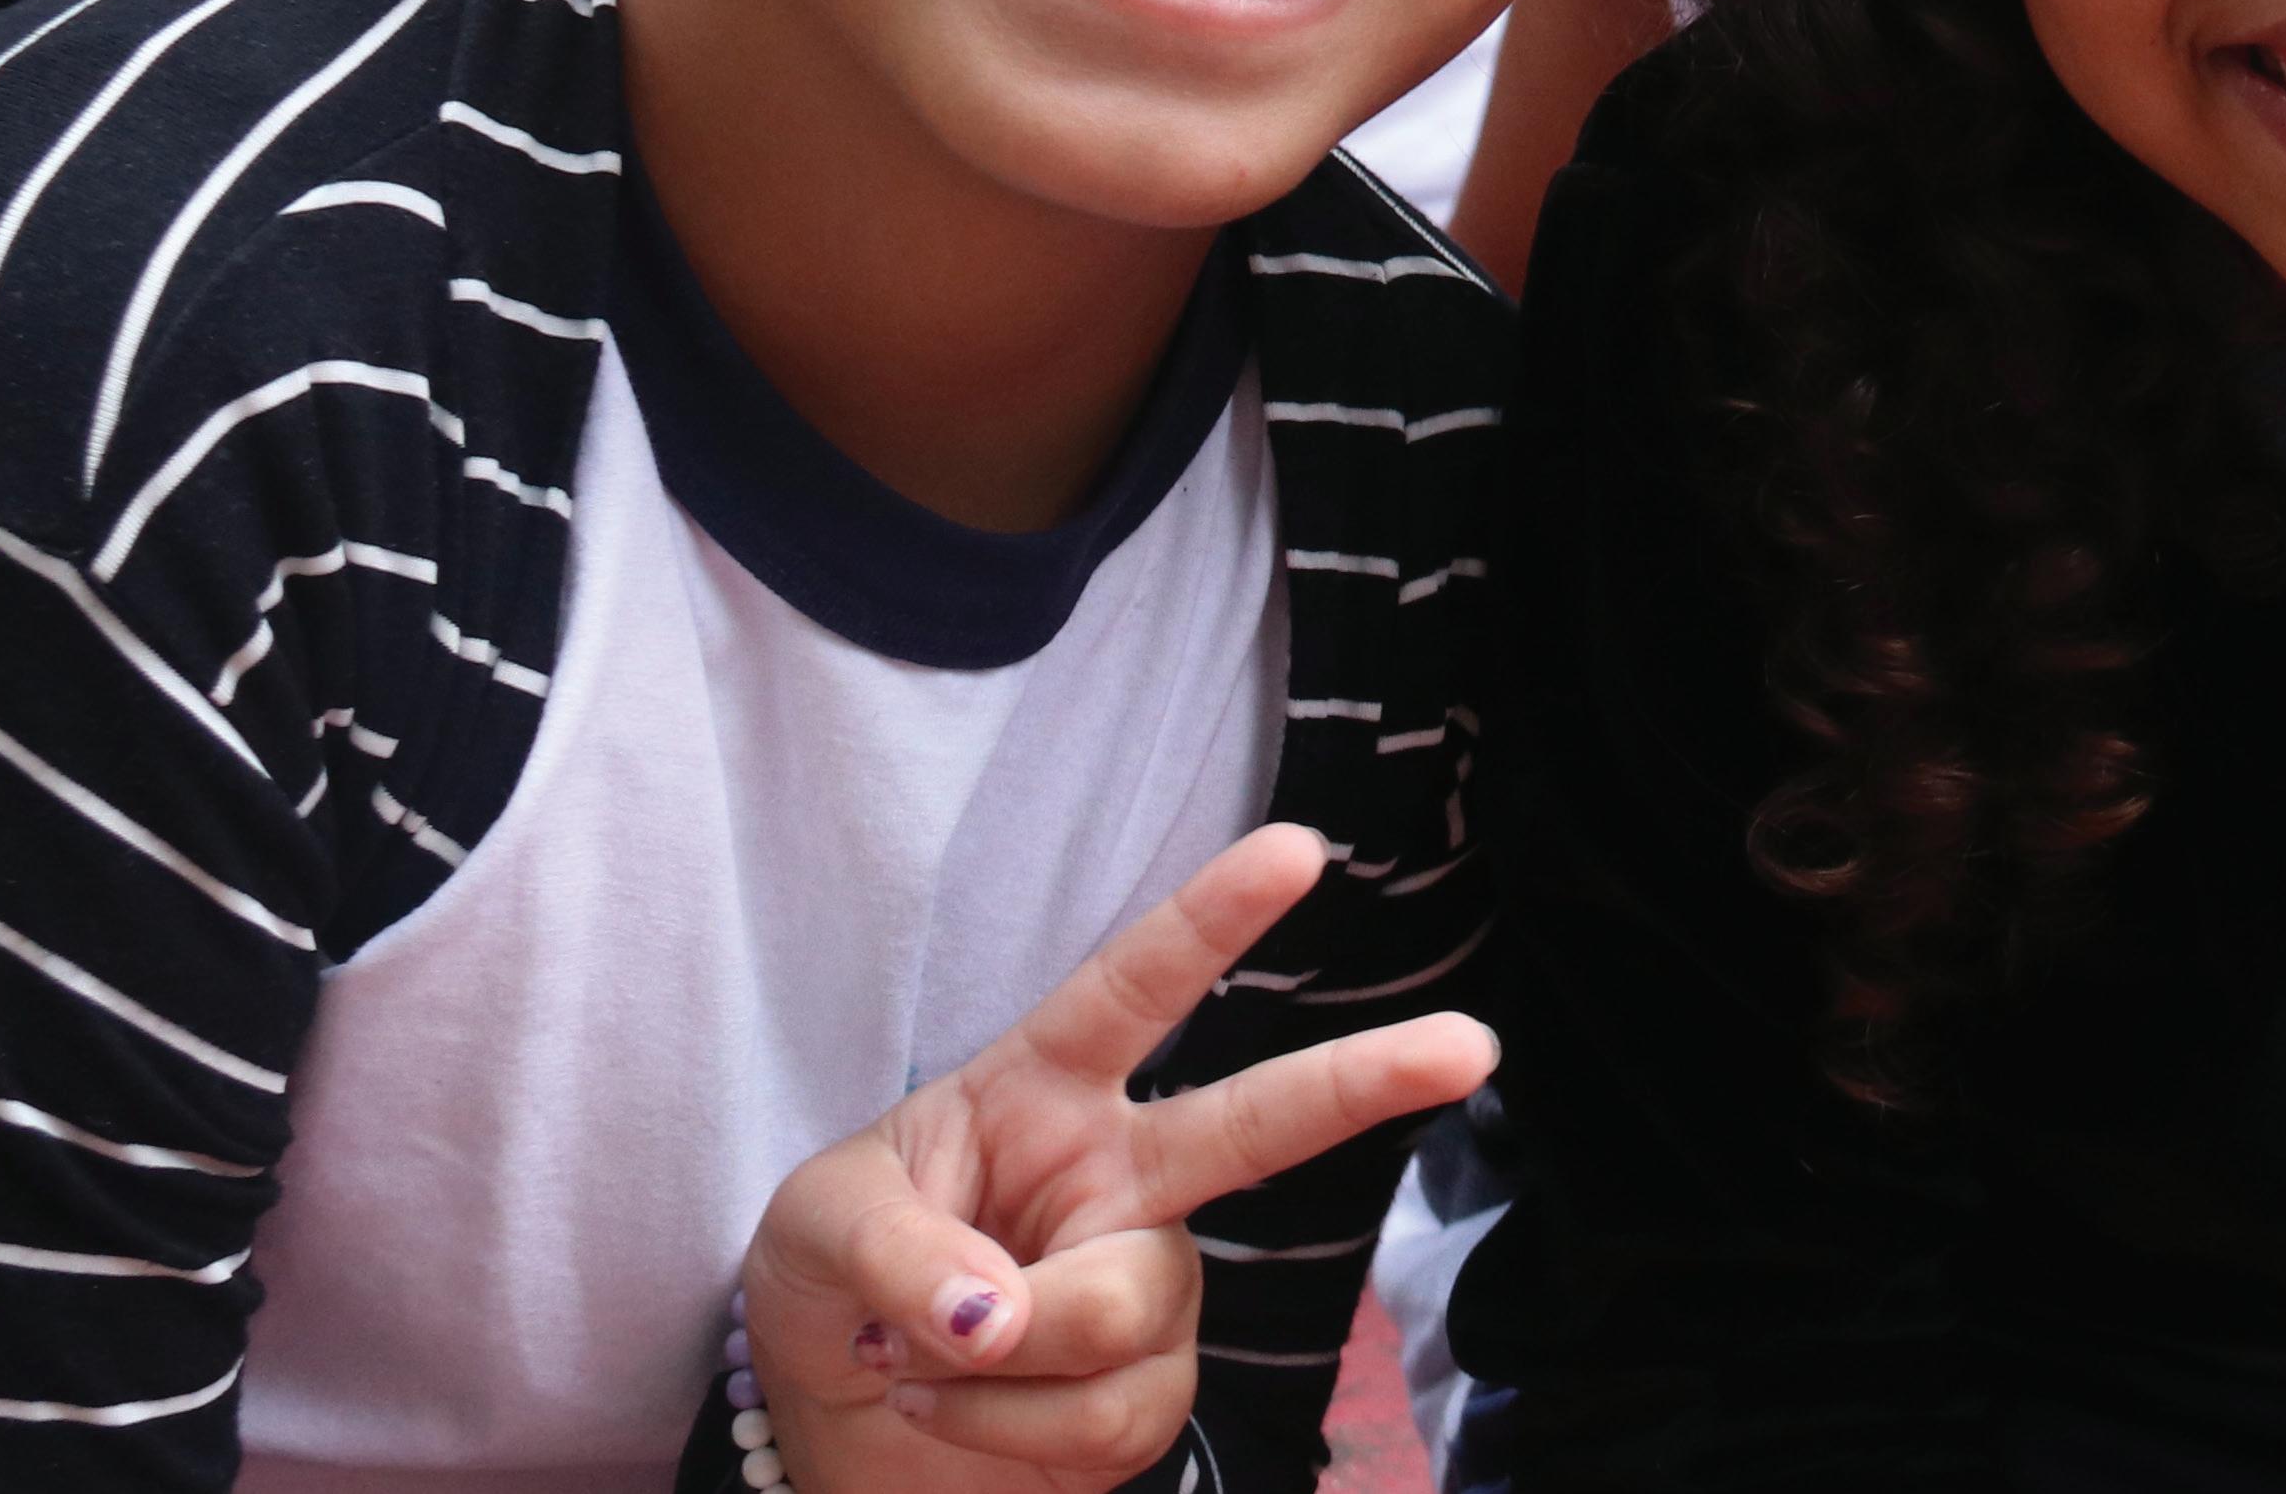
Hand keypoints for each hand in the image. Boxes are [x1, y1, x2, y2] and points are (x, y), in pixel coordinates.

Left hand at [740, 824, 1501, 1490]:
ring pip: (1123, 1311)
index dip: (1214, 917)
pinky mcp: (1153, 1391)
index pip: (1136, 989)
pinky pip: (1109, 1415)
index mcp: (1045, 1089)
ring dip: (998, 1359)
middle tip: (1469, 1047)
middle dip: (1368, 1079)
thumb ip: (897, 1252)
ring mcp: (1153, 1284)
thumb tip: (994, 1313)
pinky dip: (1005, 1431)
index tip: (1299, 849)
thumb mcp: (816, 1229)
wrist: (838, 1435)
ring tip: (919, 1364)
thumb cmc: (831, 1284)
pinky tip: (955, 1415)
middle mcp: (1124, 1175)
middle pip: (1259, 1123)